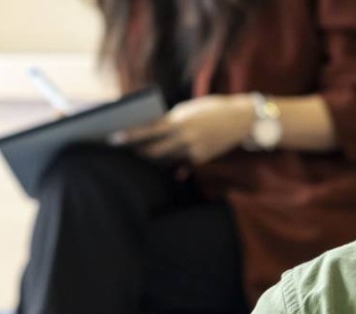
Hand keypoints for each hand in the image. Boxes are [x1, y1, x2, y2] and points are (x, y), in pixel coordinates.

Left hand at [111, 94, 253, 164]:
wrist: (242, 119)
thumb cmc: (212, 109)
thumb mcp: (190, 109)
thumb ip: (172, 120)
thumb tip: (154, 131)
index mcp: (181, 121)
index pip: (149, 130)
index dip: (130, 134)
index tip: (114, 137)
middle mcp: (186, 138)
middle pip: (153, 150)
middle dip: (137, 150)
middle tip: (120, 149)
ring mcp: (194, 151)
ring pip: (165, 159)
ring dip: (151, 157)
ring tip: (137, 153)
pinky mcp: (201, 159)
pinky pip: (180, 162)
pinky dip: (170, 160)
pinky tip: (159, 159)